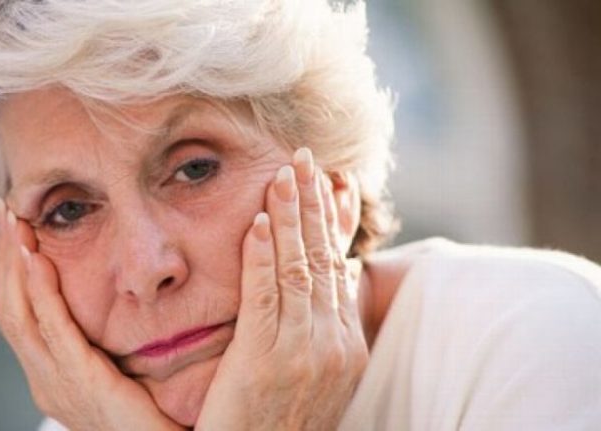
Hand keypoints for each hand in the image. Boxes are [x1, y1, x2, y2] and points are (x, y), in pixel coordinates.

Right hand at [0, 200, 184, 430]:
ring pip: (19, 314)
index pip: (21, 312)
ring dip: (15, 263)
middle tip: (8, 209)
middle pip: (10, 307)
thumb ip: (110, 339)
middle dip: (6, 257)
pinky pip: (53, 330)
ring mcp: (56, 383)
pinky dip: (40, 293)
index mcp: (54, 374)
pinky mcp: (80, 383)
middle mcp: (45, 378)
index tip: (19, 226)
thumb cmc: (153, 416)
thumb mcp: (121, 372)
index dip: (14, 269)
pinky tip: (37, 258)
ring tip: (16, 220)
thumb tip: (123, 294)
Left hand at [196, 148, 368, 429]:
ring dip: (289, 217)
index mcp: (346, 344)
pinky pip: (266, 296)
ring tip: (282, 175)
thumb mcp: (319, 373)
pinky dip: (262, 256)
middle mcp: (333, 343)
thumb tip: (334, 276)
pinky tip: (257, 223)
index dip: (333, 222)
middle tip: (304, 158)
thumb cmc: (283, 420)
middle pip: (323, 258)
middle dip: (313, 205)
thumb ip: (325, 323)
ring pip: (299, 268)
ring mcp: (304, 351)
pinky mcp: (266, 359)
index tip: (330, 182)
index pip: (341, 267)